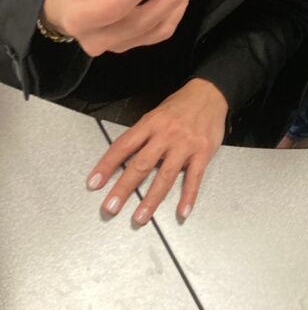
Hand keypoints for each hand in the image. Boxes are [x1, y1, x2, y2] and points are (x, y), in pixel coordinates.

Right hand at [43, 0, 200, 55]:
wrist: (67, 14)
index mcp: (80, 18)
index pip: (112, 8)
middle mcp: (98, 39)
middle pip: (139, 23)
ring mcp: (117, 46)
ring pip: (154, 31)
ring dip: (176, 5)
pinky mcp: (131, 45)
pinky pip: (159, 33)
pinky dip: (174, 14)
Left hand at [86, 78, 227, 224]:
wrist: (211, 92)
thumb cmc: (181, 105)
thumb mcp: (157, 113)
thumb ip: (143, 135)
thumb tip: (124, 158)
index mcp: (151, 123)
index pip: (124, 146)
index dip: (107, 165)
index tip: (94, 183)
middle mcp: (166, 134)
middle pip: (142, 164)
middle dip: (124, 188)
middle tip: (110, 207)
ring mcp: (185, 145)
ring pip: (165, 176)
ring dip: (151, 199)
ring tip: (140, 217)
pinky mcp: (203, 152)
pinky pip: (194, 178)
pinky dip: (188, 196)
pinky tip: (182, 212)